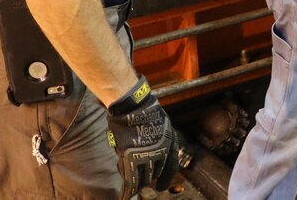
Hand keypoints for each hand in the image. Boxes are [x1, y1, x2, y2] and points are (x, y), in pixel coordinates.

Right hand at [106, 76, 180, 199]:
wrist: (133, 106)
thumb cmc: (144, 112)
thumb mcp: (162, 123)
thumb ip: (160, 139)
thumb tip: (157, 153)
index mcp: (170, 142)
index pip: (171, 166)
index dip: (165, 178)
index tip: (161, 187)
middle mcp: (161, 151)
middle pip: (155, 173)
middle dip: (148, 179)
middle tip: (141, 183)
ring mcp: (147, 155)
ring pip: (144, 177)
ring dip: (138, 182)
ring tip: (132, 186)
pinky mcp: (132, 157)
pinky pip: (131, 179)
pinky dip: (128, 189)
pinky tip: (125, 194)